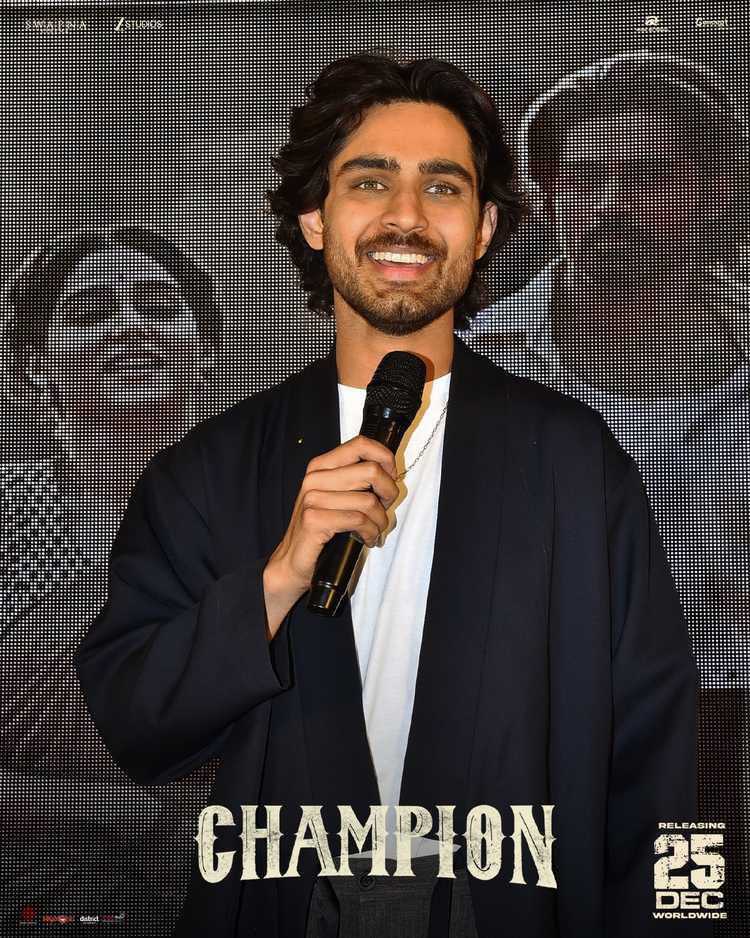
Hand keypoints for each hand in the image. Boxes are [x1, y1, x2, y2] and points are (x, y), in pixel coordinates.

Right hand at [262, 436, 398, 637]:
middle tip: (385, 508)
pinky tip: (367, 539)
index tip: (392, 475)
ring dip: (380, 520)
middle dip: (389, 492)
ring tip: (375, 530)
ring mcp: (312, 498)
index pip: (360, 444)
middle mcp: (315, 478)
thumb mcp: (336, 498)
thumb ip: (356, 481)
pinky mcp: (314, 519)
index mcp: (321, 466)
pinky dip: (370, 532)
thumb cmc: (319, 530)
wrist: (291, 562)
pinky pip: (359, 520)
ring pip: (368, 500)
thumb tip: (390, 475)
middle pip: (371, 471)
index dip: (385, 457)